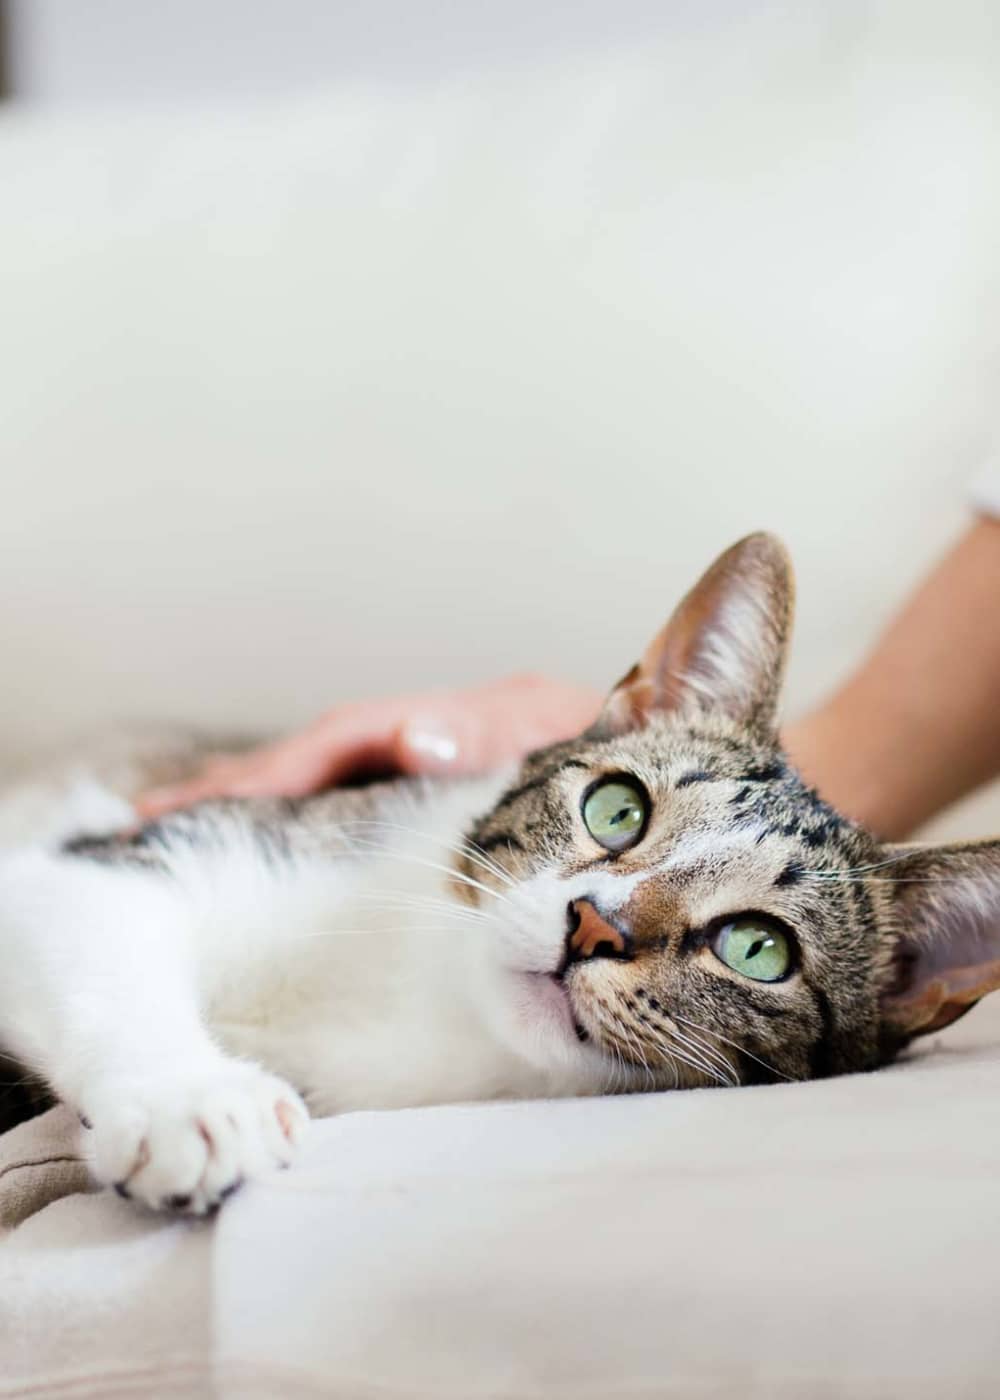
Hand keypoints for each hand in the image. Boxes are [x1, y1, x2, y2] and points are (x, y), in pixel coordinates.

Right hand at [136, 674, 602, 817]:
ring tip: (176, 837)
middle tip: (150, 823)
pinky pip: (362, 813)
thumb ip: (497, 736)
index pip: (351, 735)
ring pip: (332, 783)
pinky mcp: (444, 809)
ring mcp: (439, 770)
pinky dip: (306, 827)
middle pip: (320, 755)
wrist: (690, 776)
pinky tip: (263, 854)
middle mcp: (439, 737)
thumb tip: (410, 736)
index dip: (281, 765)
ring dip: (257, 806)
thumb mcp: (573, 740)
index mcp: (460, 720)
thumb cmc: (643, 760)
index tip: (214, 799)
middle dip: (238, 783)